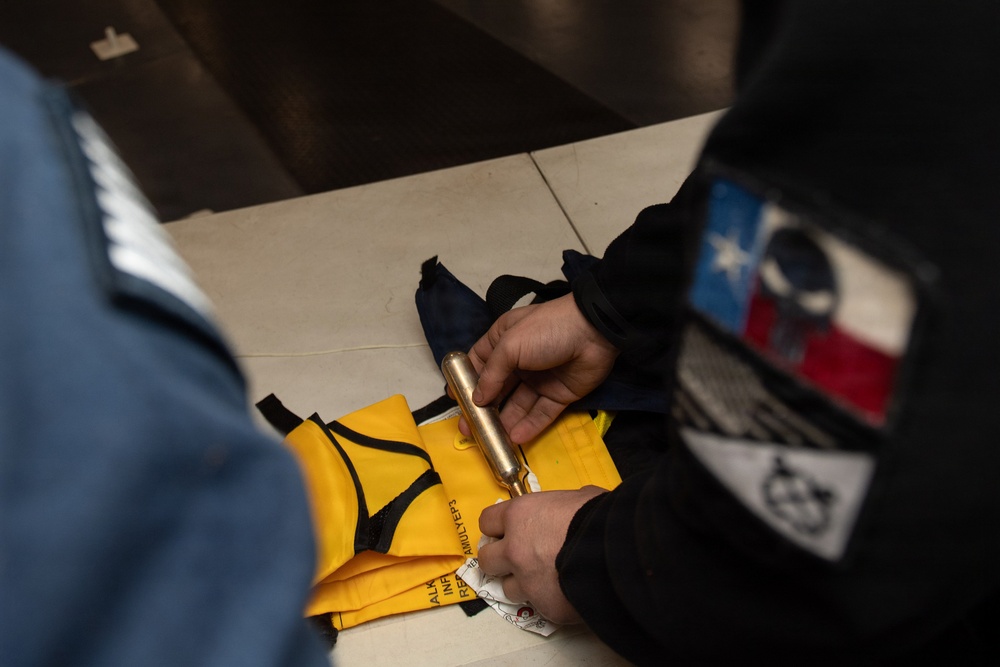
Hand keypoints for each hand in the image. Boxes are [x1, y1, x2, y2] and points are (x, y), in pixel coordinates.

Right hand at [463, 294, 618, 443]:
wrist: (595, 332)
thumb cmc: (546, 330)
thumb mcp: (510, 345)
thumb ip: (491, 374)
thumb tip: (477, 399)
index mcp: (503, 341)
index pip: (479, 364)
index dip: (466, 382)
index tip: (457, 402)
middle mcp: (519, 362)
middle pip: (496, 390)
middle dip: (483, 411)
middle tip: (470, 431)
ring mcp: (539, 380)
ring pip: (517, 406)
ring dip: (504, 423)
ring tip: (492, 441)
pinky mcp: (559, 395)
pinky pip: (540, 414)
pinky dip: (528, 426)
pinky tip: (516, 438)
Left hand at [477, 486, 605, 624]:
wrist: (618, 553)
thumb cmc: (600, 518)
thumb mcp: (581, 497)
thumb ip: (563, 505)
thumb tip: (573, 505)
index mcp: (520, 516)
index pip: (487, 521)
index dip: (498, 527)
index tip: (506, 530)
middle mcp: (515, 549)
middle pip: (487, 559)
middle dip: (499, 559)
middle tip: (516, 558)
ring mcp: (527, 581)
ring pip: (508, 588)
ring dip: (521, 583)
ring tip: (543, 578)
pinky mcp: (544, 606)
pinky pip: (538, 605)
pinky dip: (548, 599)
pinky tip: (565, 591)